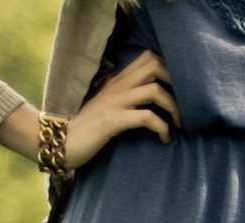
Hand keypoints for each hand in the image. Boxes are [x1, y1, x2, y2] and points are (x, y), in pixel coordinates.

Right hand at [64, 51, 182, 165]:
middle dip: (177, 84)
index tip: (179, 92)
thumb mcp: (109, 107)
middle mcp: (117, 86)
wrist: (61, 142)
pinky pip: (147, 117)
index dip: (169, 70)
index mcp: (118, 81)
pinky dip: (162, 128)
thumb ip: (127, 98)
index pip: (148, 58)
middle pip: (154, 65)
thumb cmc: (89, 129)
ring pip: (155, 90)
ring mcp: (115, 102)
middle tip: (184, 106)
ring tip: (178, 125)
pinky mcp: (113, 121)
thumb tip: (152, 99)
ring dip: (174, 108)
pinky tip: (164, 139)